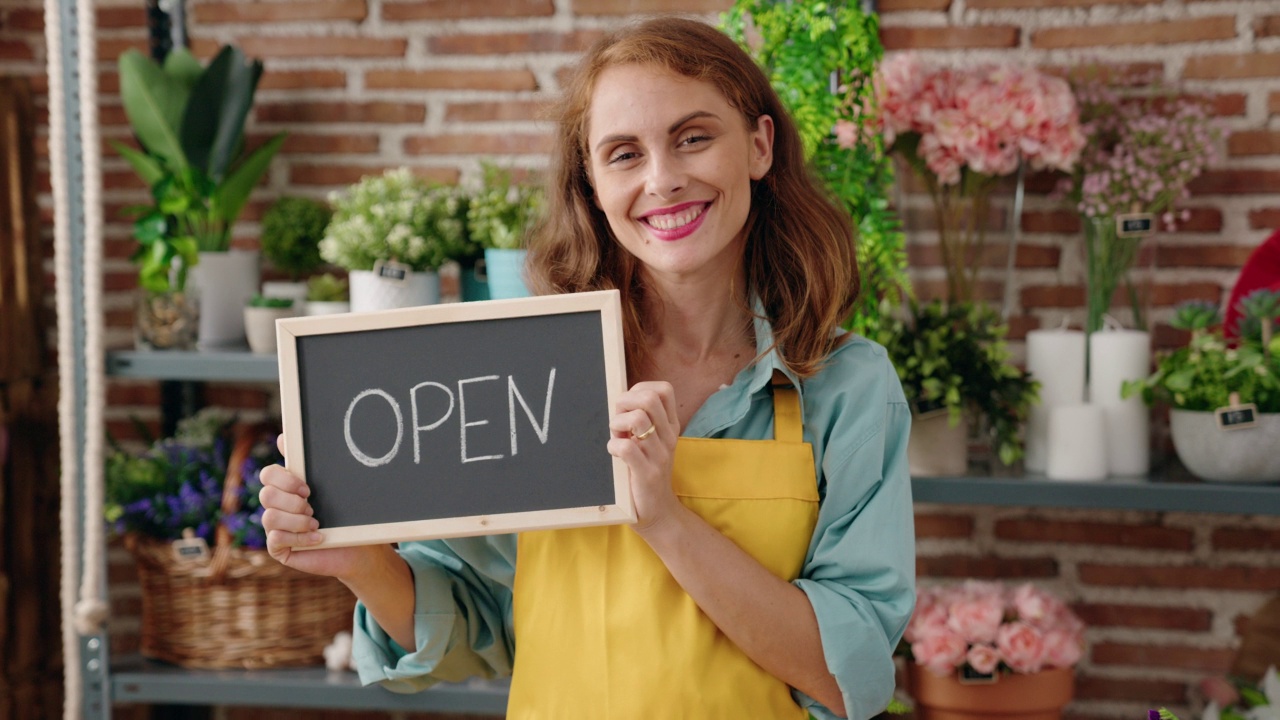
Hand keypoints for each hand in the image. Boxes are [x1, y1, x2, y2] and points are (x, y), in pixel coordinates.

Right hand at [260, 434, 382, 580]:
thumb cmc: (344, 516)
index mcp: (285, 488)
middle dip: (292, 502)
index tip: (307, 488)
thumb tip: (282, 437)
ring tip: (316, 524)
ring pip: (269, 517)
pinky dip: (300, 538)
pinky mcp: (278, 548)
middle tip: (312, 507)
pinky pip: (276, 539)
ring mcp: (274, 528)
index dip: (284, 479)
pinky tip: (318, 538)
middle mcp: (276, 507)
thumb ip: (308, 464)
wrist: (358, 547)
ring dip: (297, 521)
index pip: (267, 474)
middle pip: (265, 495)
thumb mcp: (329, 487)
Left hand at [607, 381, 683, 532]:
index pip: (664, 389)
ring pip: (636, 419)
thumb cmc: (646, 471)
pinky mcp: (647, 473)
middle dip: (624, 403)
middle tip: (618, 422)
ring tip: (616, 437)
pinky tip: (614, 453)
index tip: (628, 406)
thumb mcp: (651, 442)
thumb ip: (641, 420)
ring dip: (617, 425)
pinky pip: (626, 447)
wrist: (658, 512)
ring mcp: (659, 455)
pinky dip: (613, 446)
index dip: (640, 389)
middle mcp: (668, 436)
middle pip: (649, 398)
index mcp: (670, 426)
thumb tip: (620, 399)